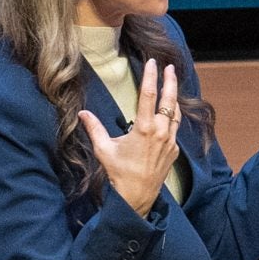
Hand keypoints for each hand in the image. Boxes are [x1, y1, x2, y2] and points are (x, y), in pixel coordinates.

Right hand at [82, 59, 180, 217]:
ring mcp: (170, 141)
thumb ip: (94, 128)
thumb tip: (82, 113)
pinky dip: (174, 116)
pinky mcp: (174, 150)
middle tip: (170, 67)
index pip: (149, 96)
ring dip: (174, 97)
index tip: (152, 63)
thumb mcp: (104, 149)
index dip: (151, 77)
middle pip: (169, 100)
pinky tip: (171, 111)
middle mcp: (161, 133)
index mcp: (144, 129)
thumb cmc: (119, 173)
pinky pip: (176, 128)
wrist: (137, 196)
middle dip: (170, 81)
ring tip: (173, 84)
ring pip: (176, 113)